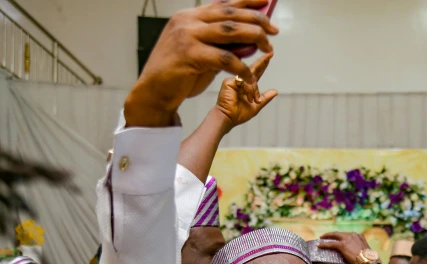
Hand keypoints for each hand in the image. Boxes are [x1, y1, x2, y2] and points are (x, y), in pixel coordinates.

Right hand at [125, 0, 278, 126]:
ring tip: (268, 47)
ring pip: (230, 30)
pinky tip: (251, 77)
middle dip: (256, 20)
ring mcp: (187, 36)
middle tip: (273, 30)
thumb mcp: (200, 52)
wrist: (153, 91)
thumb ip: (220, 44)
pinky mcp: (190, 55)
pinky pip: (225, 58)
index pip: (223, 4)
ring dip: (254, 37)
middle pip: (230, 14)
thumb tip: (249, 42)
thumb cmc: (179, 74)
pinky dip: (242, 68)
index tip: (267, 1)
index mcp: (188, 16)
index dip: (247, 1)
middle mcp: (187, 21)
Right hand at [213, 52, 277, 131]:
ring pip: (249, 79)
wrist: (228, 118)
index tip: (269, 55)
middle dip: (262, 62)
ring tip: (254, 100)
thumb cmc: (238, 114)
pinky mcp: (228, 82)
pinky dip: (249, 90)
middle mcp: (239, 81)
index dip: (263, 65)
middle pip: (252, 69)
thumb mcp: (256, 106)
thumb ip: (265, 98)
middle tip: (270, 53)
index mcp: (246, 86)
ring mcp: (233, 81)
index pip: (255, 73)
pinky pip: (243, 82)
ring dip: (254, 90)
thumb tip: (276, 91)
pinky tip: (248, 97)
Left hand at [318, 232, 371, 263]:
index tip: (337, 238)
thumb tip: (358, 252)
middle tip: (325, 236)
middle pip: (339, 233)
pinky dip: (324, 244)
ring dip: (326, 237)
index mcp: (358, 236)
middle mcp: (352, 235)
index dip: (340, 236)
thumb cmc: (369, 258)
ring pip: (334, 236)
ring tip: (321, 239)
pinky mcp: (342, 245)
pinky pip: (331, 244)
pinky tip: (319, 245)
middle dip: (332, 234)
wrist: (368, 260)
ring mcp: (347, 239)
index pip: (346, 234)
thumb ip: (360, 248)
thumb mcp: (366, 250)